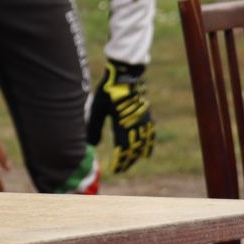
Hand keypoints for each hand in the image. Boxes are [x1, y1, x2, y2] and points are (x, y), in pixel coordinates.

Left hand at [86, 59, 156, 174]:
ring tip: (133, 162)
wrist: (125, 74)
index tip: (115, 169)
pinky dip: (149, 143)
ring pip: (144, 142)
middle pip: (134, 148)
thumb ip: (95, 126)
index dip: (119, 160)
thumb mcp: (98, 108)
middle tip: (121, 169)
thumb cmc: (108, 90)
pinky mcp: (146, 113)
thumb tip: (92, 144)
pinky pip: (151, 132)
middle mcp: (135, 124)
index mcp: (122, 123)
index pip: (122, 148)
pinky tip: (147, 151)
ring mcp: (143, 119)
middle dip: (128, 160)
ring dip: (138, 154)